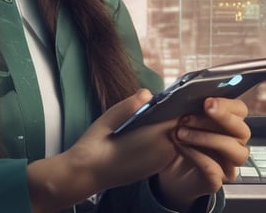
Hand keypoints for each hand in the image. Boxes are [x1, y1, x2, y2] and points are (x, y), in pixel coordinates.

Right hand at [28, 90, 179, 212]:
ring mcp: (161, 162)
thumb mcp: (110, 116)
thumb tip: (148, 93)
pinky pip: (166, 148)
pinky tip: (144, 133)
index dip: (176, 104)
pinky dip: (161, 139)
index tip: (171, 93)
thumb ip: (132, 104)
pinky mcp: (155, 168)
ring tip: (150, 117)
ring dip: (165, 127)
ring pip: (173, 138)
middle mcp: (164, 151)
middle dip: (171, 115)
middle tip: (157, 103)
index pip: (178, 115)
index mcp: (155, 137)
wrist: (87, 173)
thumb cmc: (96, 143)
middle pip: (178, 127)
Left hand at [155, 97, 250, 210]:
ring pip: (235, 151)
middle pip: (242, 130)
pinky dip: (197, 157)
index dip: (227, 105)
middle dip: (220, 120)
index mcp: (224, 121)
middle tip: (191, 116)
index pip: (239, 110)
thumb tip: (147, 92)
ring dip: (207, 138)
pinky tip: (181, 148)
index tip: (207, 101)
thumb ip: (161, 102)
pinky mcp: (215, 180)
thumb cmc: (170, 136)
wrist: (160, 168)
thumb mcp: (165, 114)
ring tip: (181, 133)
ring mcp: (225, 163)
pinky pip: (215, 170)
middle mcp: (231, 142)